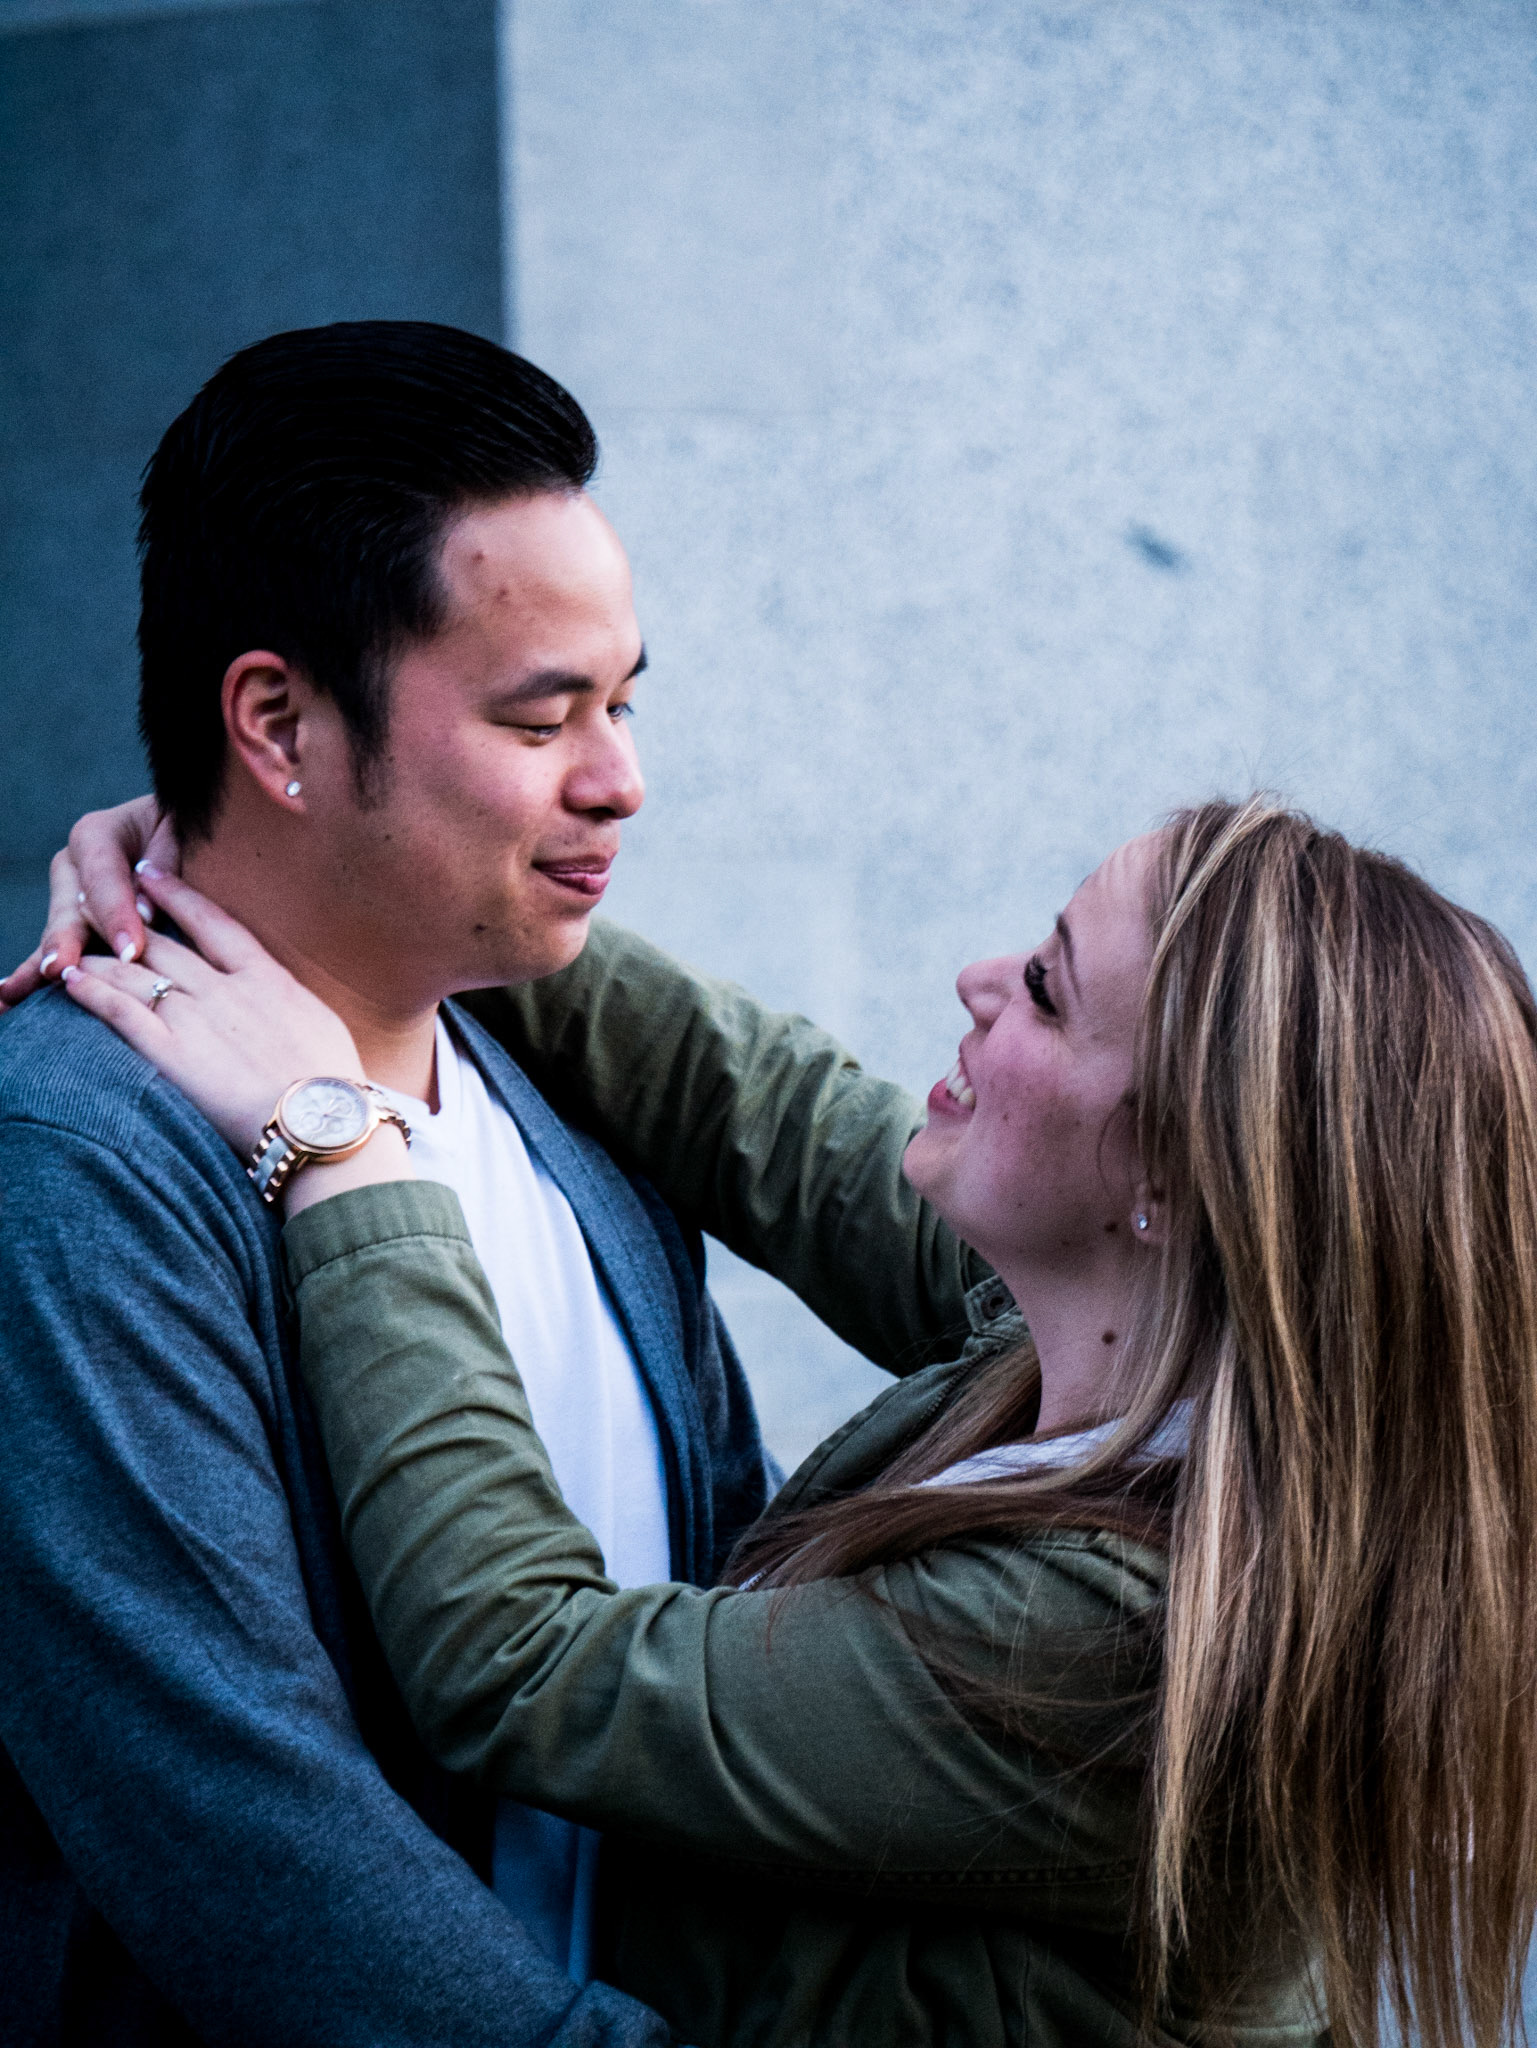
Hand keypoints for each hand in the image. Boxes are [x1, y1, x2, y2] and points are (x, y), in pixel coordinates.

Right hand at [0, 795, 177, 1007]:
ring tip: (12, 993)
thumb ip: (165, 868)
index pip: (104, 876)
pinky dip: (32, 975)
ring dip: (37, 967)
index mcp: (98, 836)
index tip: (131, 951)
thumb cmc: (187, 835)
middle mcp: (73, 866)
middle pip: (69, 909)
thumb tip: (144, 915)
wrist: (179, 836)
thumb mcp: (182, 837)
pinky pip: (55, 953)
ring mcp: (66, 898)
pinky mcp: (70, 927)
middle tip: (62, 971)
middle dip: (67, 943)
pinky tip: (8, 997)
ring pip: (57, 936)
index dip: (116, 914)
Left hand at [59, 869, 367, 1159]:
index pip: (213, 923)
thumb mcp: (324, 1026)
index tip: (151, 873)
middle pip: (164, 944)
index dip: (178, 895)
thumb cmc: (335, 1084)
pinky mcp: (172, 1054)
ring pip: (136, 973)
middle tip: (96, 898)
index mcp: (267, 978)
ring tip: (75, 944)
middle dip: (125, 917)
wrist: (321, 1121)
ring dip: (101, 955)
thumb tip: (287, 1001)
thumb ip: (293, 1003)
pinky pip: (121, 1013)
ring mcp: (195, 1019)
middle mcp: (225, 989)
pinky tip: (73, 980)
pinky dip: (94, 992)